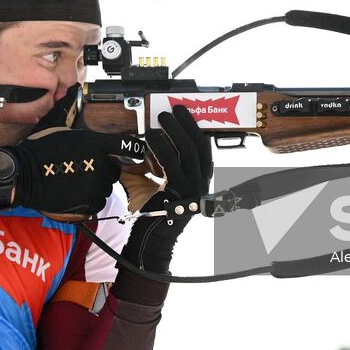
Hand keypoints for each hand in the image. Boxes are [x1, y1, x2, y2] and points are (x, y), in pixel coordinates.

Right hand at [3, 85, 128, 216]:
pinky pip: (99, 202)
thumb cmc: (39, 149)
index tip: (132, 152)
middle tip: (86, 166)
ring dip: (97, 184)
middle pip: (115, 168)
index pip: (128, 146)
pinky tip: (76, 192)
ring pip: (107, 186)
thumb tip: (74, 89)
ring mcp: (95, 186)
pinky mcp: (89, 203)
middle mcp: (100, 164)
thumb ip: (70, 107)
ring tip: (78, 179)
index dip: (132, 149)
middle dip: (105, 167)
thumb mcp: (56, 123)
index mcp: (96, 143)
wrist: (23, 174)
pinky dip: (90, 200)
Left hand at [120, 106, 213, 273]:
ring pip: (188, 151)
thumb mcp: (158, 182)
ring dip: (174, 130)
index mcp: (200, 179)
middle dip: (186, 124)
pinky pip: (171, 164)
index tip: (184, 113)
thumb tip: (145, 139)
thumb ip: (156, 163)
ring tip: (161, 118)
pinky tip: (150, 136)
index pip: (204, 148)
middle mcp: (201, 183)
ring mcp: (193, 189)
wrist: (150, 240)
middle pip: (199, 146)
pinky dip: (160, 147)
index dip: (195, 128)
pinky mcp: (179, 193)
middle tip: (173, 109)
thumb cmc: (153, 211)